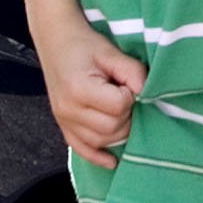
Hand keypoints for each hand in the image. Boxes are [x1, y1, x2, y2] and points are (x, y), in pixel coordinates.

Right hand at [37, 15, 144, 160]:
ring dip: (117, 131)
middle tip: (123, 94)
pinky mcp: (62, 125)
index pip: (118, 107)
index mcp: (79, 89)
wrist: (56, 40)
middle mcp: (68, 109)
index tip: (125, 83)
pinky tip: (111, 162)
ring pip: (100, 141)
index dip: (129, 95)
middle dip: (126, 114)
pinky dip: (97, 156)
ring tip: (119, 111)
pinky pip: (80, 148)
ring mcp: (63, 120)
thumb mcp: (111, 53)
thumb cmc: (85, 44)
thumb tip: (146, 93)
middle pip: (111, 128)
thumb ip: (133, 73)